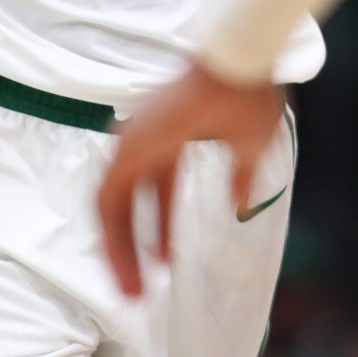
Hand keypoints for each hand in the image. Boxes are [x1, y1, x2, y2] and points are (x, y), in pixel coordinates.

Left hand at [99, 64, 286, 295]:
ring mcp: (132, 142)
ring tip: (131, 291)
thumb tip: (240, 207)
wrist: (240, 65)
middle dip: (133, 249)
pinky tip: (120, 264)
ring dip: (118, 252)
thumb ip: (241, 178)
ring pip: (112, 209)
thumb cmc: (249, 94)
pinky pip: (106, 201)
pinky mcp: (126, 147)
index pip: (158, 194)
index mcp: (172, 139)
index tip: (166, 262)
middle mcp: (146, 141)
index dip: (162, 230)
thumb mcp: (251, 147)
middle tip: (140, 289)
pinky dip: (110, 235)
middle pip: (130, 206)